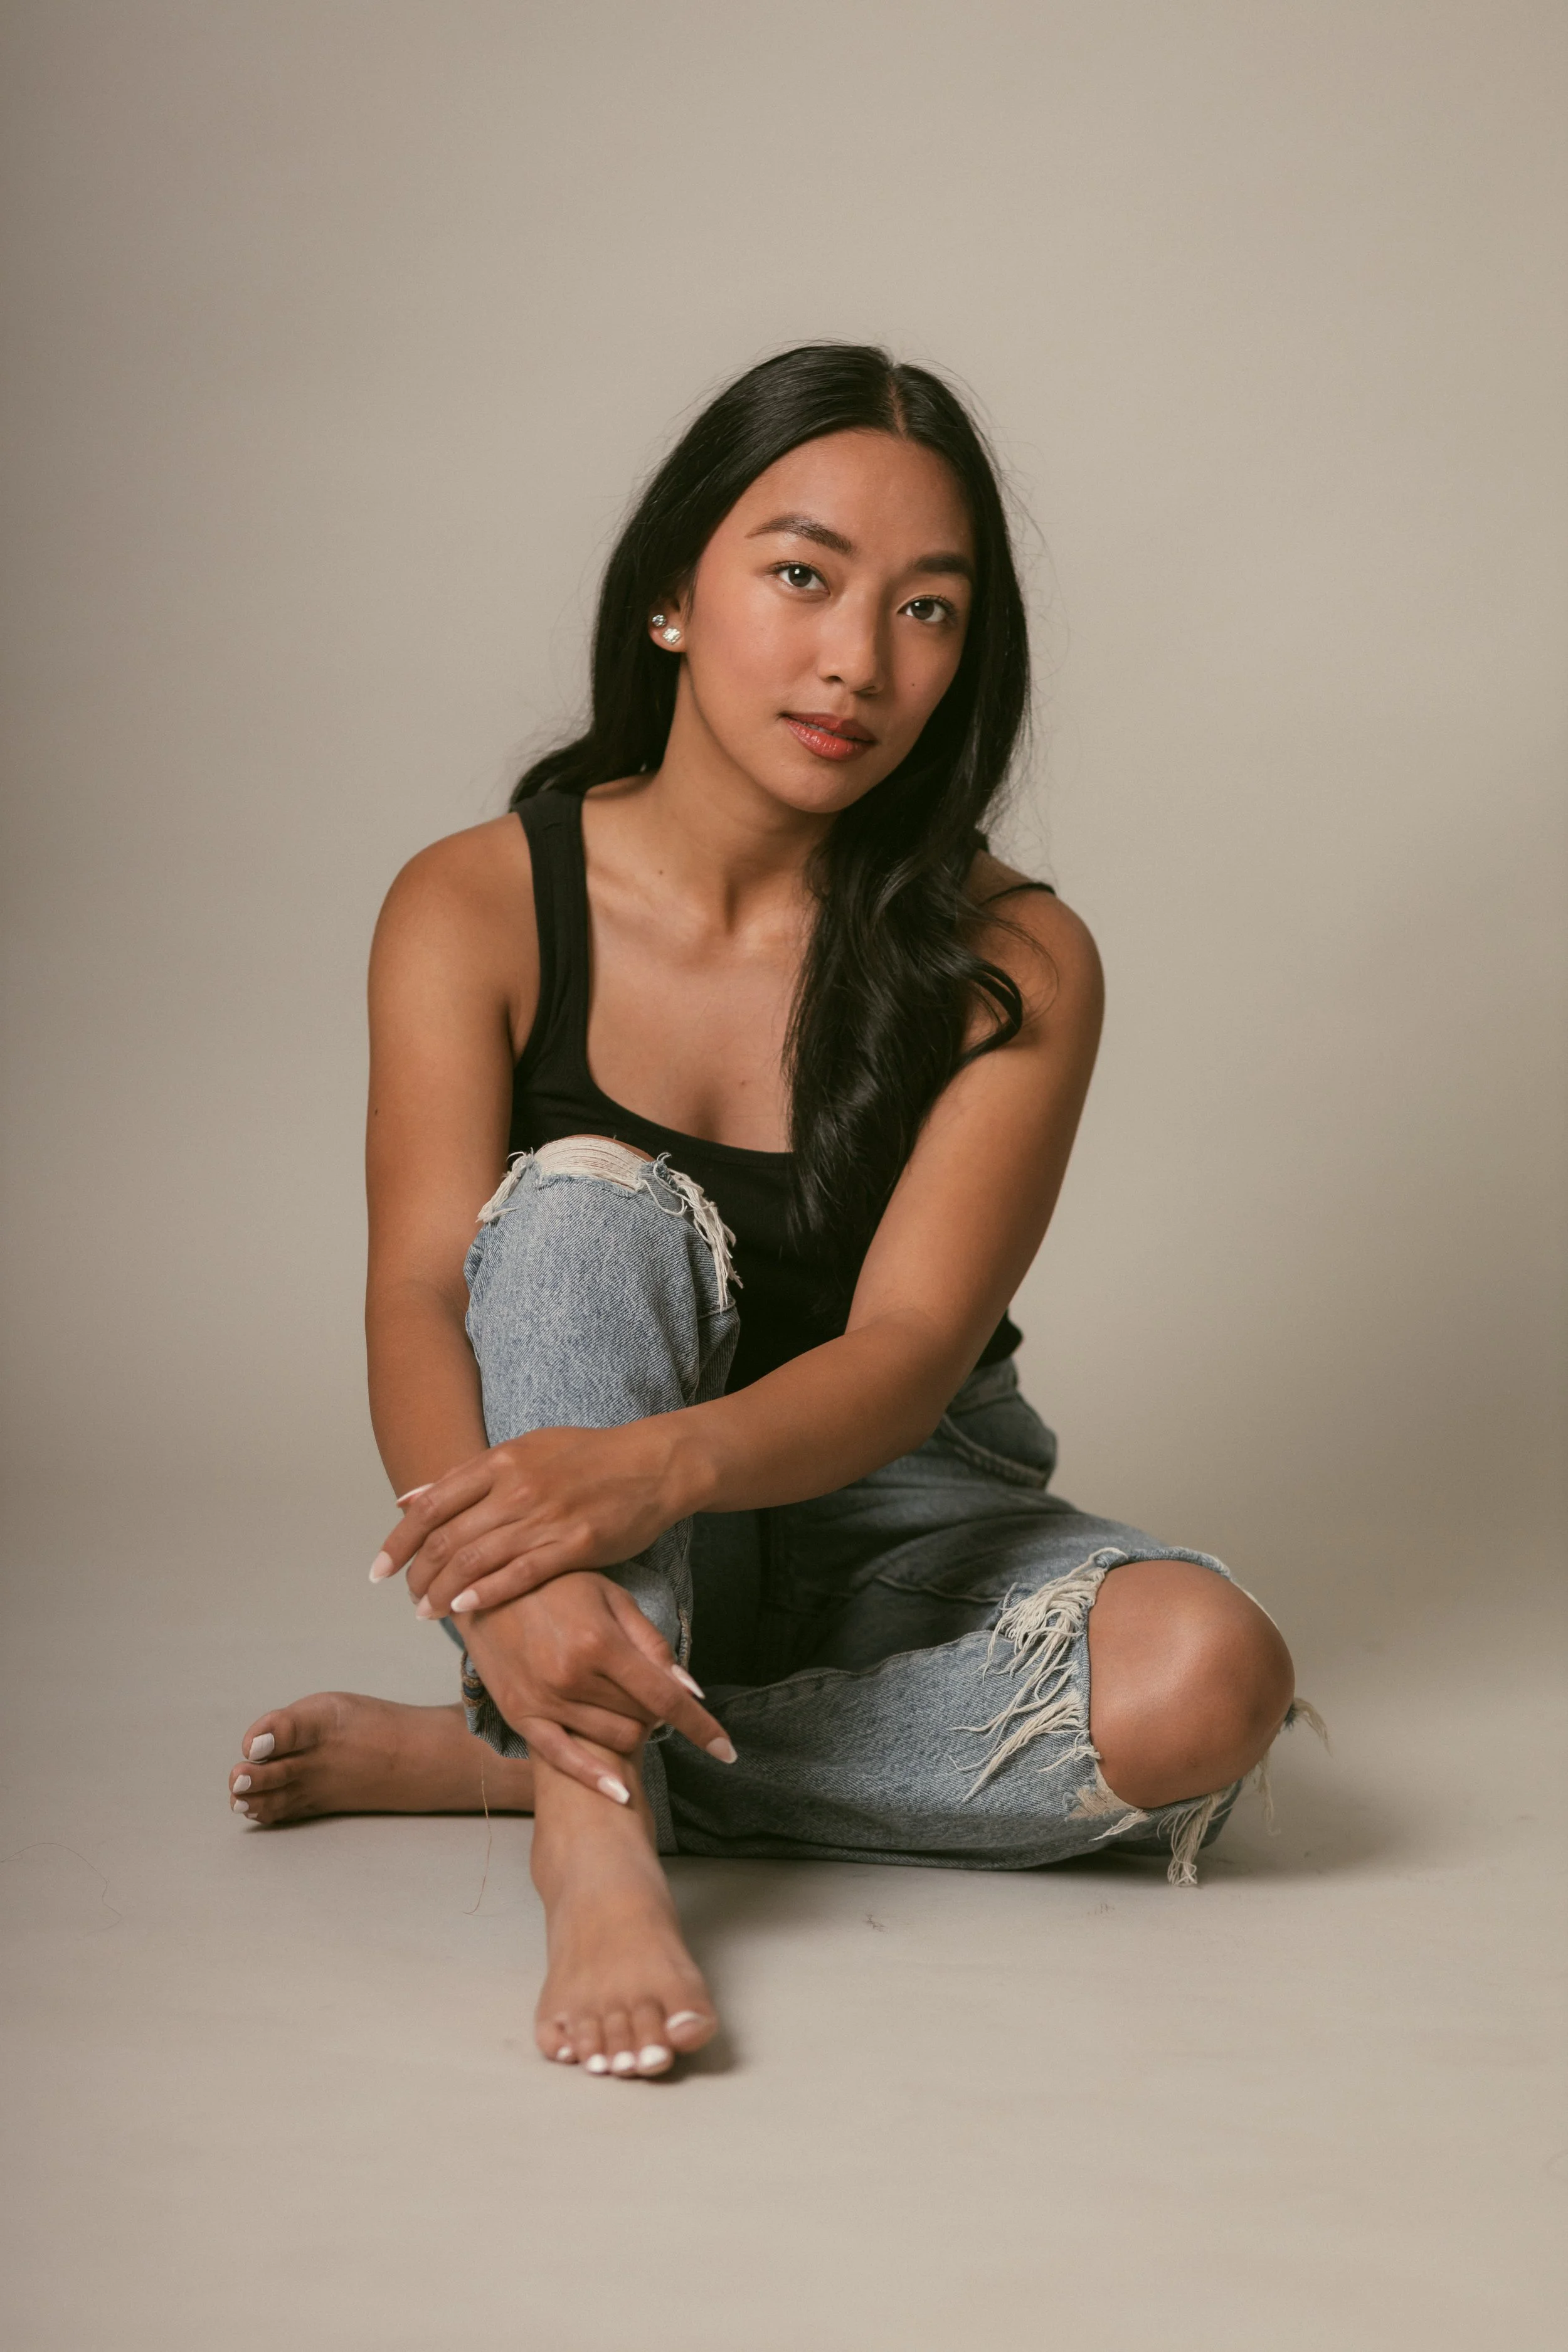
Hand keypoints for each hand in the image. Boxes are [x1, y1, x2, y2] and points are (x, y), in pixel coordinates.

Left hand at [371, 1420, 695, 1620]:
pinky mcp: (575, 1544)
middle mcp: (516, 1487)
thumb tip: (409, 1499)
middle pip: (446, 1537)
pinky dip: (486, 1592)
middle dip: (417, 1574)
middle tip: (406, 1597)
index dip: (398, 1542)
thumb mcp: (524, 1449)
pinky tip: (465, 1608)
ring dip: (443, 1591)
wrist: (652, 1464)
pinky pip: (520, 1574)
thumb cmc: (587, 1457)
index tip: (379, 1570)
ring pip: (476, 1559)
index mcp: (501, 1462)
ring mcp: (545, 1516)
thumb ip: (468, 1476)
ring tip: (426, 1612)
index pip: (430, 1506)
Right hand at [461, 1571, 737, 1799]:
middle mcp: (572, 1677)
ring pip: (613, 1738)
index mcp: (600, 1642)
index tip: (727, 1751)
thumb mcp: (612, 1598)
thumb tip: (691, 1689)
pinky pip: (564, 1759)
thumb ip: (653, 1644)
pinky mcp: (520, 1717)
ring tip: (622, 1702)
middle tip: (647, 1688)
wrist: (487, 1588)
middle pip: (642, 1719)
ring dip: (632, 1729)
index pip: (665, 1698)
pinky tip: (621, 1792)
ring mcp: (544, 1701)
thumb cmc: (558, 1586)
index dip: (701, 1726)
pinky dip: (596, 1779)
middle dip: (657, 1711)